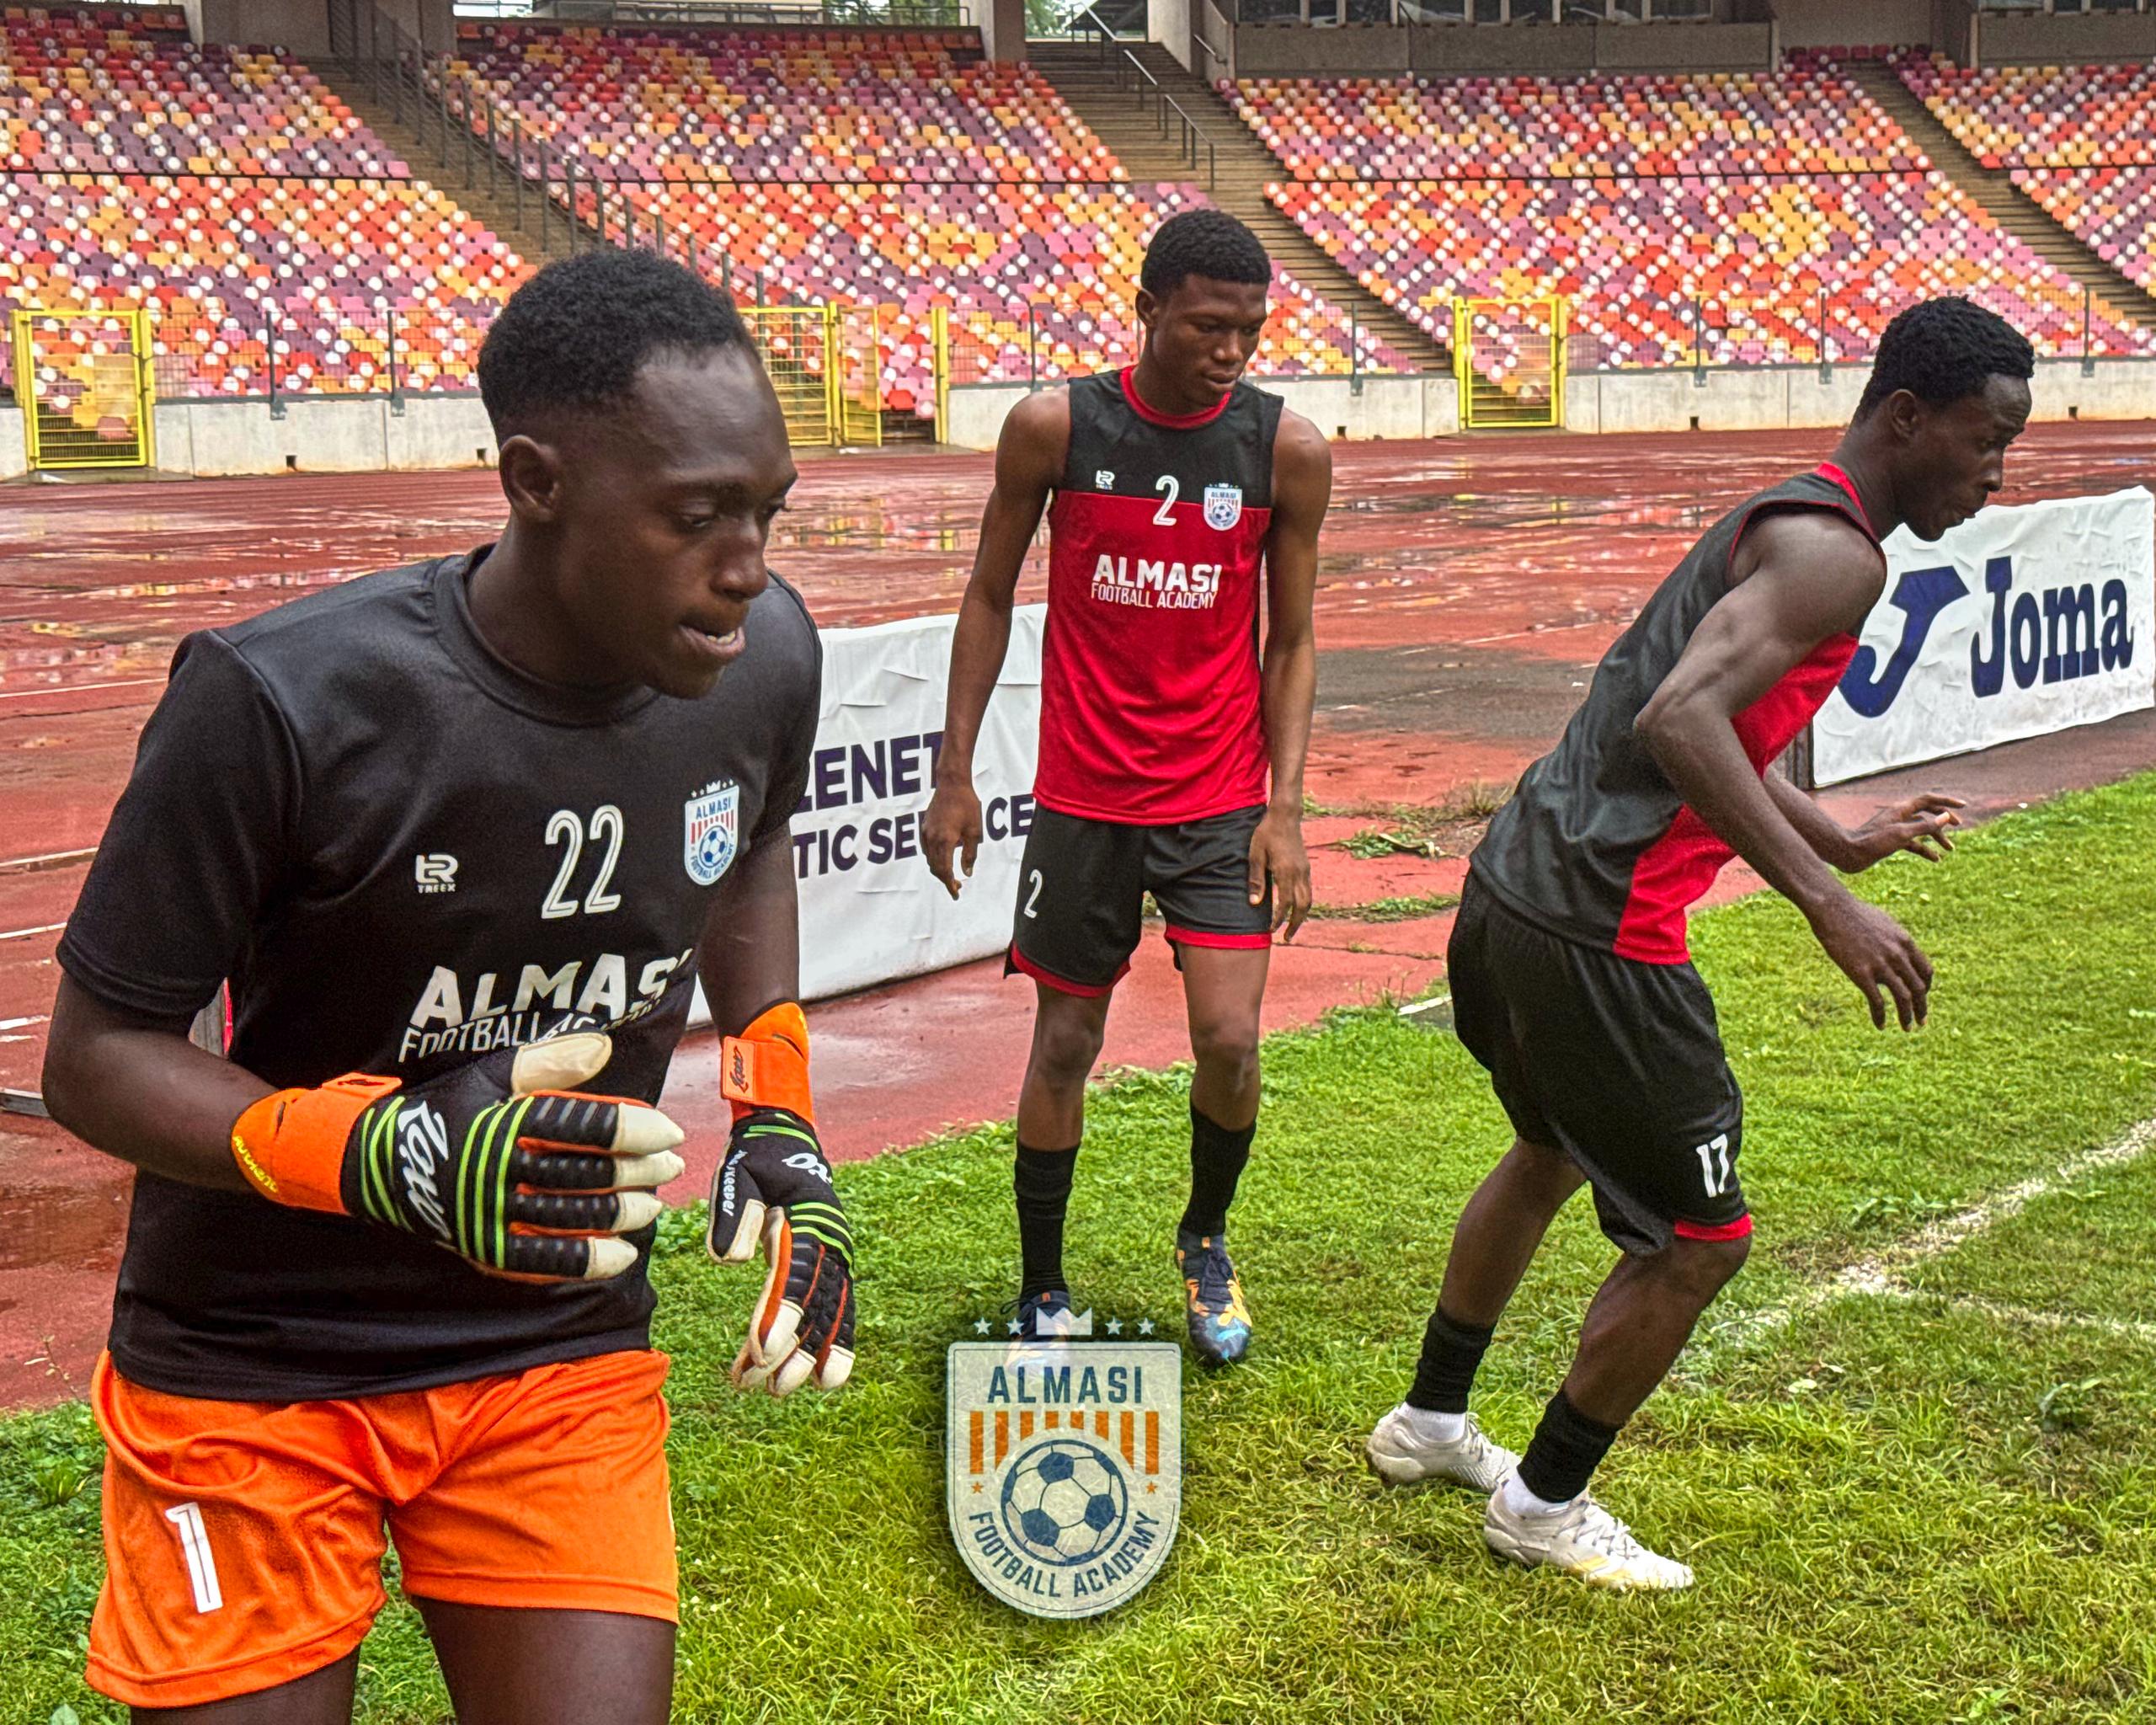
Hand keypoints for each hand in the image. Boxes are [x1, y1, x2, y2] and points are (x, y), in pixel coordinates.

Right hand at [231, 1032, 684, 1280]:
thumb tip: (606, 1047)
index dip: (631, 1129)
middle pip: (583, 1174)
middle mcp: (497, 1170)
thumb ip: (549, 1062)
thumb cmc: (446, 1110)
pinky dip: (586, 1261)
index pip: (582, 1127)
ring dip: (619, 1215)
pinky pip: (543, 1262)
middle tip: (671, 1167)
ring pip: (568, 1218)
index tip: (667, 1130)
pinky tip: (621, 1255)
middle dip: (636, 1172)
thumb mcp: (491, 1076)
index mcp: (503, 1122)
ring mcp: (489, 1213)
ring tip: (652, 1206)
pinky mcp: (483, 1247)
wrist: (375, 1162)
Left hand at [707, 1111, 854, 1394]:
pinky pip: (838, 1310)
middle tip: (762, 1386)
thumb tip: (727, 1257)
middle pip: (817, 1304)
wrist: (785, 1136)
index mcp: (808, 1219)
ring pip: (830, 1314)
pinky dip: (833, 1344)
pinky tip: (818, 1380)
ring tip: (777, 1392)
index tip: (762, 1351)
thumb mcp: (737, 1172)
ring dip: (808, 1356)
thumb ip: (732, 1212)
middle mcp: (830, 1242)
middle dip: (793, 1350)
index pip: (797, 1276)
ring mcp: (835, 1256)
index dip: (782, 1316)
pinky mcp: (829, 1266)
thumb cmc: (756, 1158)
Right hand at [923, 780, 982, 901]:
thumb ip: (970, 854)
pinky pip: (927, 849)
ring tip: (952, 874)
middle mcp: (932, 839)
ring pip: (929, 860)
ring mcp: (926, 833)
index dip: (950, 885)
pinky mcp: (924, 827)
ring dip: (939, 870)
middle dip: (945, 880)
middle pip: (935, 868)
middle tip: (957, 887)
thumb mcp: (975, 831)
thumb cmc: (967, 805)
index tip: (956, 894)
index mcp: (945, 841)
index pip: (944, 870)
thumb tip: (967, 872)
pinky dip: (934, 858)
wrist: (952, 784)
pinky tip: (944, 858)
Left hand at [1248, 805, 1311, 942]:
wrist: (1285, 816)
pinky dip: (1304, 904)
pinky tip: (1295, 909)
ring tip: (1292, 928)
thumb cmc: (1265, 834)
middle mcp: (1299, 873)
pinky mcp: (1306, 867)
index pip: (1284, 903)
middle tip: (1286, 938)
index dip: (1278, 919)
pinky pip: (1308, 891)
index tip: (1270, 930)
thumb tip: (1254, 903)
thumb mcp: (1255, 855)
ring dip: (1301, 917)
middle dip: (1295, 924)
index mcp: (1285, 872)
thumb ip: (1256, 880)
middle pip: (1302, 906)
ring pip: (1308, 900)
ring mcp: (1305, 870)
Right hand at [1809, 893, 1934, 1029]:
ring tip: (1907, 1028)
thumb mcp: (1883, 923)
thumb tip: (1898, 949)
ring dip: (1907, 1016)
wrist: (1832, 909)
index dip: (1926, 988)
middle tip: (1921, 1022)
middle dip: (1922, 1008)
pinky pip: (1878, 1002)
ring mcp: (1881, 965)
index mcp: (1905, 942)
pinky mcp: (1862, 973)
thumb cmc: (1854, 913)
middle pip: (1919, 988)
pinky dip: (1881, 1017)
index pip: (1926, 972)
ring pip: (1903, 998)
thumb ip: (1894, 939)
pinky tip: (1880, 1025)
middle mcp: (1898, 955)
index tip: (1921, 998)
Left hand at [1841, 793, 1964, 871]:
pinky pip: (1913, 843)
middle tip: (1959, 826)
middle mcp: (1899, 817)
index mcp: (1901, 810)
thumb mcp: (1902, 834)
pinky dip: (1924, 850)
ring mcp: (1896, 829)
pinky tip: (1935, 859)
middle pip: (1927, 813)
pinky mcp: (1892, 842)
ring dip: (1936, 838)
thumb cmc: (1872, 842)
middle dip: (1943, 819)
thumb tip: (1946, 817)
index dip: (1946, 801)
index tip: (1963, 806)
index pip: (1928, 800)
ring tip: (1950, 850)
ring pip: (1921, 830)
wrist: (1849, 854)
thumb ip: (1925, 826)